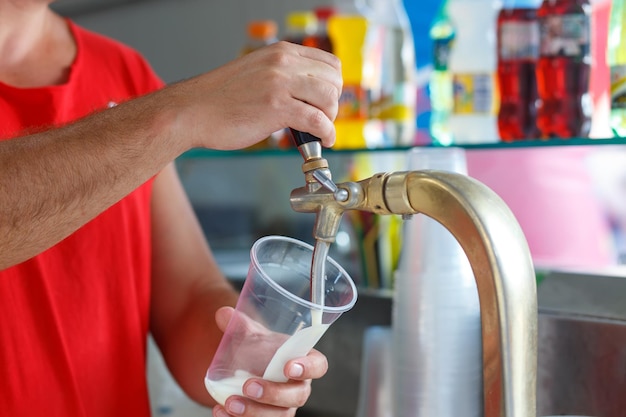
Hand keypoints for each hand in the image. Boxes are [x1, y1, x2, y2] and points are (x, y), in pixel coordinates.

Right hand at [167, 41, 341, 150]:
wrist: (191, 111)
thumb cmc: (219, 99)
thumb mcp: (256, 74)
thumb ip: (282, 78)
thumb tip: (307, 96)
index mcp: (280, 53)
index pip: (329, 63)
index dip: (333, 86)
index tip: (325, 103)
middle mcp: (283, 63)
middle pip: (334, 80)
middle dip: (333, 104)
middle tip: (322, 119)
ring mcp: (280, 83)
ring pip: (329, 98)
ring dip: (330, 119)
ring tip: (319, 131)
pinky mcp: (276, 107)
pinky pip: (317, 120)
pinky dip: (327, 133)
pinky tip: (323, 140)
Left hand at [210, 307, 328, 416]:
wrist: (247, 371)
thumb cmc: (260, 351)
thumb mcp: (252, 336)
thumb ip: (240, 325)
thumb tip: (224, 313)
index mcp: (303, 362)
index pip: (318, 366)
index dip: (308, 368)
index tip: (288, 367)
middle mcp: (298, 388)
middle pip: (296, 396)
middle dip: (273, 393)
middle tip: (248, 386)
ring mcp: (285, 408)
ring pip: (279, 416)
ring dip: (254, 412)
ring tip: (230, 403)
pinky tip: (221, 412)